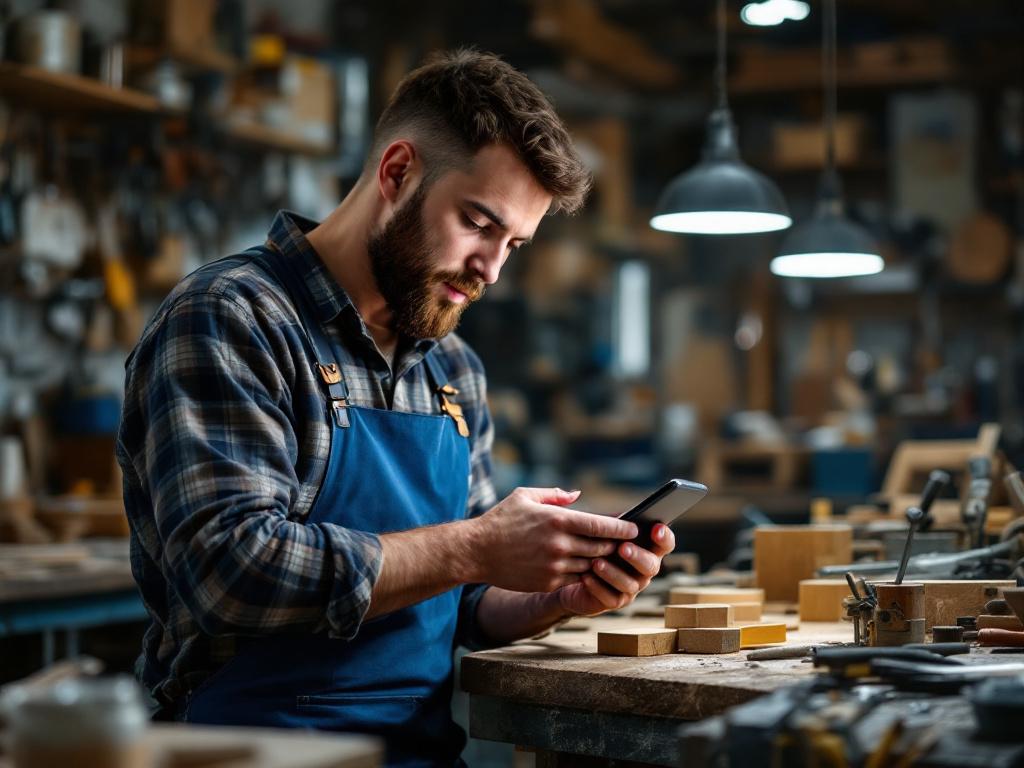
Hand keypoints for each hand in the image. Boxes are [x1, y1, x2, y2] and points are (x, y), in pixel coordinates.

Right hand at [467, 487, 637, 593]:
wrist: (476, 551)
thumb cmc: (501, 520)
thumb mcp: (526, 496)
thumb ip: (555, 495)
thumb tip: (578, 496)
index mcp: (558, 520)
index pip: (601, 526)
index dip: (622, 528)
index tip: (635, 528)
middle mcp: (560, 544)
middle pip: (602, 547)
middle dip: (616, 546)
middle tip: (629, 544)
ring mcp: (554, 566)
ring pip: (591, 565)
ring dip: (603, 562)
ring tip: (614, 557)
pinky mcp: (548, 583)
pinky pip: (575, 579)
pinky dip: (585, 574)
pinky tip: (590, 569)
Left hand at [555, 523, 674, 615]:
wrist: (574, 573)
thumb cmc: (594, 545)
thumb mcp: (604, 531)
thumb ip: (614, 523)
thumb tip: (619, 515)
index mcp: (647, 549)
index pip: (665, 543)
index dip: (664, 537)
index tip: (656, 528)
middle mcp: (644, 570)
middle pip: (651, 566)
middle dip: (638, 556)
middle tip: (623, 548)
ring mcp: (632, 588)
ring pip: (630, 584)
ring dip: (613, 573)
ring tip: (596, 562)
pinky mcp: (615, 601)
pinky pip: (611, 598)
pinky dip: (598, 587)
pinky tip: (586, 577)